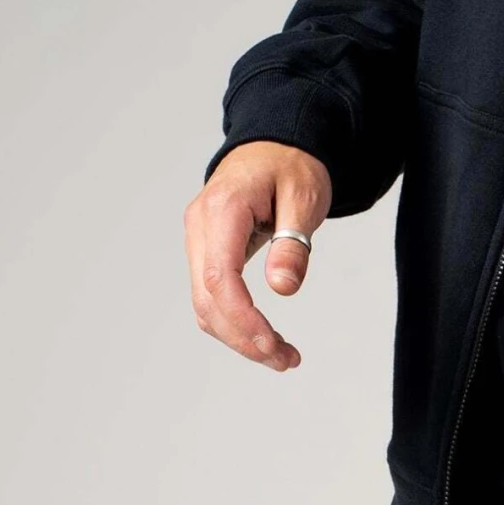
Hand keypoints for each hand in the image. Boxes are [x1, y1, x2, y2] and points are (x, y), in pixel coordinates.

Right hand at [185, 143, 332, 372]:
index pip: (220, 278)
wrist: (273, 143)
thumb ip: (293, 243)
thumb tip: (282, 288)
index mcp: (224, 209)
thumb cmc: (291, 165)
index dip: (244, 320)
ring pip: (204, 305)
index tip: (274, 347)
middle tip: (287, 361)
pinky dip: (233, 324)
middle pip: (207, 300)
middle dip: (244, 339)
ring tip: (283, 356)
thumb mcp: (305, 197)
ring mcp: (199, 239)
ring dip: (239, 338)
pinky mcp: (206, 251)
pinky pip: (210, 297)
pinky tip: (263, 337)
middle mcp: (201, 226)